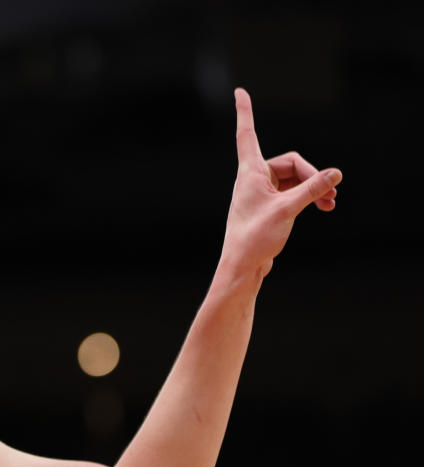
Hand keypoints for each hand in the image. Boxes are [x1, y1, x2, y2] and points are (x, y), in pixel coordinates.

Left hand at [222, 88, 342, 277]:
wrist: (243, 266)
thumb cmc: (255, 238)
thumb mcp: (288, 209)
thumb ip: (313, 189)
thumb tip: (336, 173)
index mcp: (250, 173)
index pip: (247, 134)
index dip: (245, 111)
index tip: (239, 91)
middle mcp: (253, 179)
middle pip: (290, 162)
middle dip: (312, 175)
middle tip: (330, 193)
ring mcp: (260, 193)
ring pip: (293, 178)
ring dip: (313, 188)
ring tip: (331, 204)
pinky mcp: (268, 206)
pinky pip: (291, 192)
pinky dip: (307, 196)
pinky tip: (323, 207)